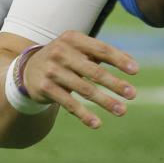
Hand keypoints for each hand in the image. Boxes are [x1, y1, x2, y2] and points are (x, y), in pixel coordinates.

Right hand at [20, 32, 137, 129]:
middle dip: (115, 84)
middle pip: (94, 71)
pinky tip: (97, 123)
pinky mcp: (45, 88)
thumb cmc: (64, 57)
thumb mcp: (80, 50)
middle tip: (133, 94)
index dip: (119, 60)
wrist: (28, 69)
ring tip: (122, 110)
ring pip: (84, 89)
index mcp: (73, 39)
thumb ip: (102, 54)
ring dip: (105, 101)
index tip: (136, 71)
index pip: (101, 49)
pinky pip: (69, 103)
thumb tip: (131, 61)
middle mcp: (61, 52)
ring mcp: (52, 70)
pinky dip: (84, 114)